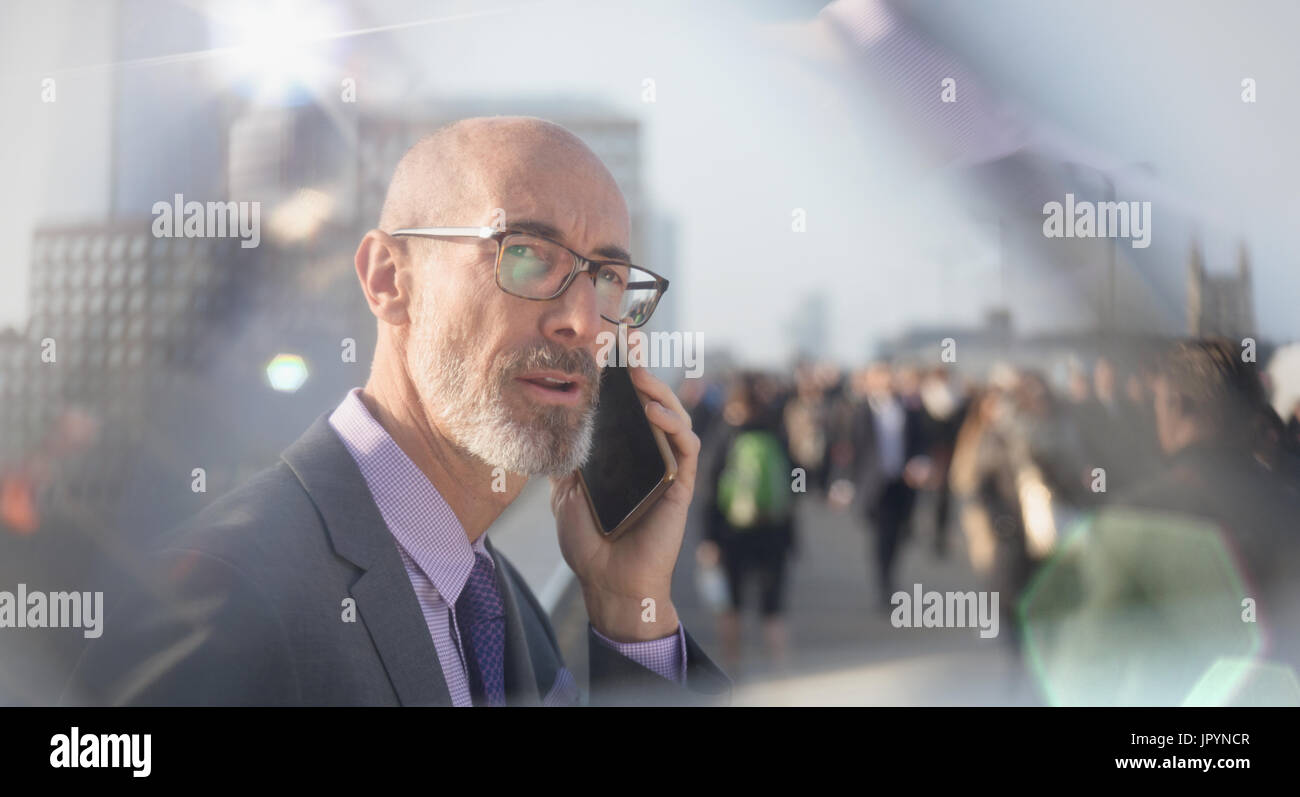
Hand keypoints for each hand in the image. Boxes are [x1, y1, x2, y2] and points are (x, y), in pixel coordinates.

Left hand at [551, 364, 698, 641]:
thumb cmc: (589, 545)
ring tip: (639, 376)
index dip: (624, 384)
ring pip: (675, 420)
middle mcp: (649, 460)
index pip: (628, 413)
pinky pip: (687, 447)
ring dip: (660, 393)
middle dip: (644, 378)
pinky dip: (674, 424)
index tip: (610, 355)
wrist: (608, 583)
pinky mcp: (681, 486)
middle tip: (627, 354)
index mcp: (624, 459)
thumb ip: (566, 463)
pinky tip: (654, 411)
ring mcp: (668, 470)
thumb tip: (554, 428)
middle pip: (655, 408)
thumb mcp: (566, 495)